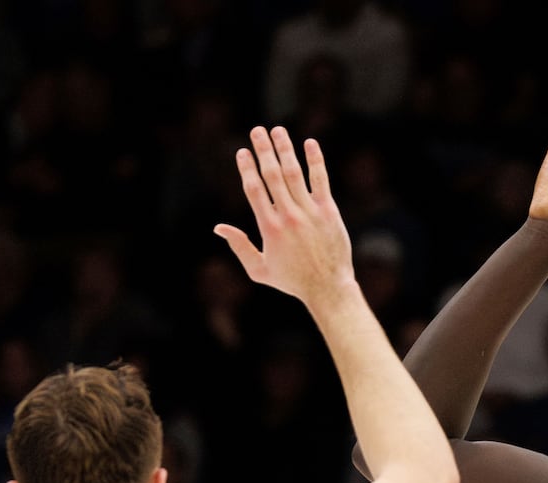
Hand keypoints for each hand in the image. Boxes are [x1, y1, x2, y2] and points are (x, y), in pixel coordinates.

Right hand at [215, 127, 353, 307]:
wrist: (327, 287)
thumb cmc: (292, 281)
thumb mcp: (259, 269)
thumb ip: (240, 246)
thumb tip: (219, 228)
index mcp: (269, 228)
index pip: (254, 190)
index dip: (246, 168)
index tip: (242, 151)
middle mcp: (288, 216)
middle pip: (272, 175)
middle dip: (263, 150)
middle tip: (257, 131)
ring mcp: (309, 212)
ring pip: (294, 173)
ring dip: (284, 149)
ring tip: (277, 130)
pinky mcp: (329, 211)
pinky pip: (320, 180)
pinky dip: (315, 160)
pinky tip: (309, 143)